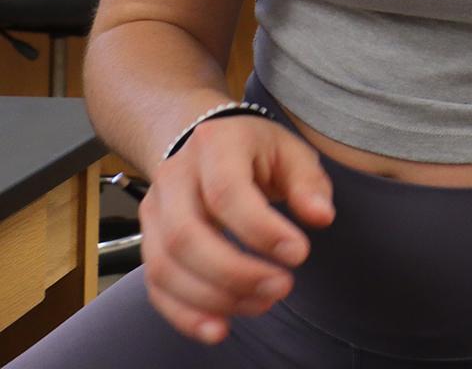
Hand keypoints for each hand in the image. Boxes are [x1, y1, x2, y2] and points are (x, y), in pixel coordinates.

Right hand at [138, 113, 334, 343]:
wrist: (201, 142)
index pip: (226, 193)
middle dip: (235, 272)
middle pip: (186, 236)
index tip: (299, 254)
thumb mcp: (291, 151)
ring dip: (213, 298)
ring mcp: (153, 213)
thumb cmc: (255, 150)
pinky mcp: (148, 243)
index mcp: (214, 145)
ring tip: (262, 304)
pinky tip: (218, 329)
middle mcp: (173, 178)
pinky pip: (155, 287)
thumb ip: (308, 184)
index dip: (261, 230)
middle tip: (282, 287)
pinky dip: (184, 314)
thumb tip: (321, 217)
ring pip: (164, 267)